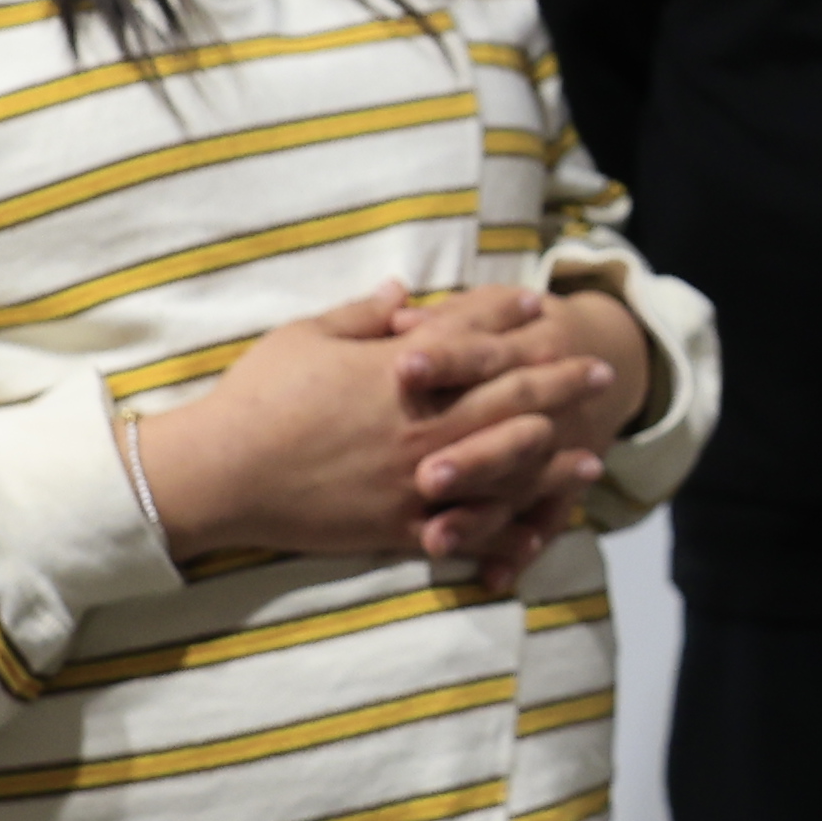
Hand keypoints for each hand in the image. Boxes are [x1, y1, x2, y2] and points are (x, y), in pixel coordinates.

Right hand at [126, 285, 629, 585]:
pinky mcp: (404, 525)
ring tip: (592, 451)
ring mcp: (418, 478)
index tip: (539, 304)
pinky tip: (540, 522)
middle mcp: (422, 423)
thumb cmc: (256, 399)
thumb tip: (403, 293)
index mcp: (400, 370)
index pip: (472, 334)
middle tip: (598, 372)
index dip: (508, 315)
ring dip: (555, 455)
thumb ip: (361, 315)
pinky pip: (472, 527)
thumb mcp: (305, 337)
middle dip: (559, 380)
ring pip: (507, 464)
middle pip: (510, 396)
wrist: (223, 476)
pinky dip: (512, 525)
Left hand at [388, 282, 649, 595]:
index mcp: (526, 345)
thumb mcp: (491, 310)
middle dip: (468, 457)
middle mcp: (542, 404)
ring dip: (480, 516)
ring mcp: (553, 450)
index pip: (480, 351)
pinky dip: (522, 549)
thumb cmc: (522, 328)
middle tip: (426, 477)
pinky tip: (495, 578)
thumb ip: (446, 316)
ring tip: (438, 540)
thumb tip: (397, 314)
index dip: (445, 358)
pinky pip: (545, 522)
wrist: (603, 358)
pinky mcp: (558, 487)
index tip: (402, 367)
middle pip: (503, 431)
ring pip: (518, 487)